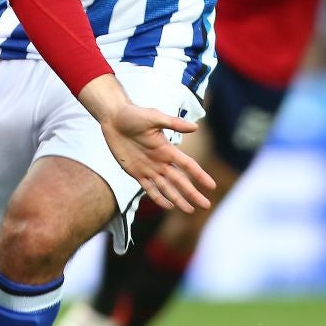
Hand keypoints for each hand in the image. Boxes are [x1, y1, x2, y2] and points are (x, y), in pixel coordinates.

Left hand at [100, 105, 215, 213]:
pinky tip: (168, 206)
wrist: (114, 118)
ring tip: (190, 211)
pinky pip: (149, 189)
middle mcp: (161, 161)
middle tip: (206, 205)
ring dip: (179, 200)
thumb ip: (174, 123)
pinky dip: (159, 199)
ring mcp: (149, 168)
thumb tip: (196, 127)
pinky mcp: (136, 173)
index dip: (200, 176)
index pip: (188, 165)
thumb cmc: (134, 114)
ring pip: (167, 188)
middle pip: (181, 181)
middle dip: (193, 194)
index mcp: (167, 149)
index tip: (212, 186)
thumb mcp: (154, 117)